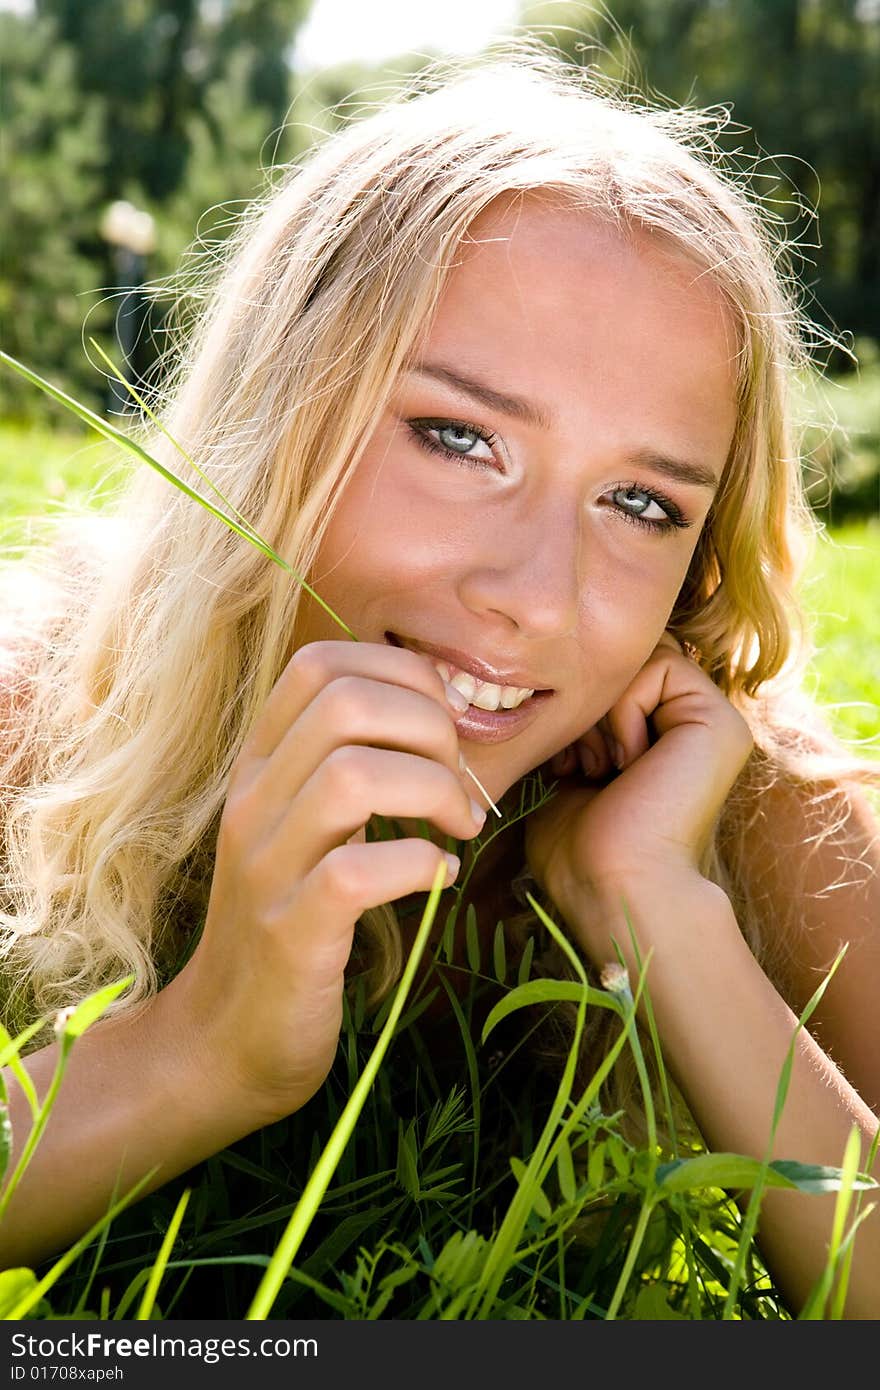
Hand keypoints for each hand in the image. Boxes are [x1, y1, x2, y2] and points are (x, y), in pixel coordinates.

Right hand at [171, 640, 483, 1121]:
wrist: (225, 1039)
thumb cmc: (289, 922)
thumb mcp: (301, 829)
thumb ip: (346, 766)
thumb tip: (442, 717)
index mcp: (258, 766)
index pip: (319, 663)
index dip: (403, 674)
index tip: (444, 725)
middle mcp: (252, 802)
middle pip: (344, 703)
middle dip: (430, 728)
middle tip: (460, 786)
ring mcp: (265, 867)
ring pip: (353, 775)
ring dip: (433, 792)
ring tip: (458, 828)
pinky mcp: (289, 933)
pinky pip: (359, 872)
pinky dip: (420, 866)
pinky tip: (439, 879)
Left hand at [524, 633, 753, 960]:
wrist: (616, 888)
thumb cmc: (583, 855)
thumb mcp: (570, 778)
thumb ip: (581, 731)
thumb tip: (564, 690)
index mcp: (667, 745)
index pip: (617, 680)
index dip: (581, 709)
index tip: (571, 765)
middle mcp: (696, 730)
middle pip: (627, 664)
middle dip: (590, 706)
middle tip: (587, 765)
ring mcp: (714, 723)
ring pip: (641, 660)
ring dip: (605, 709)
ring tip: (606, 767)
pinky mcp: (721, 721)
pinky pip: (661, 666)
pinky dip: (625, 708)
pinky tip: (629, 762)